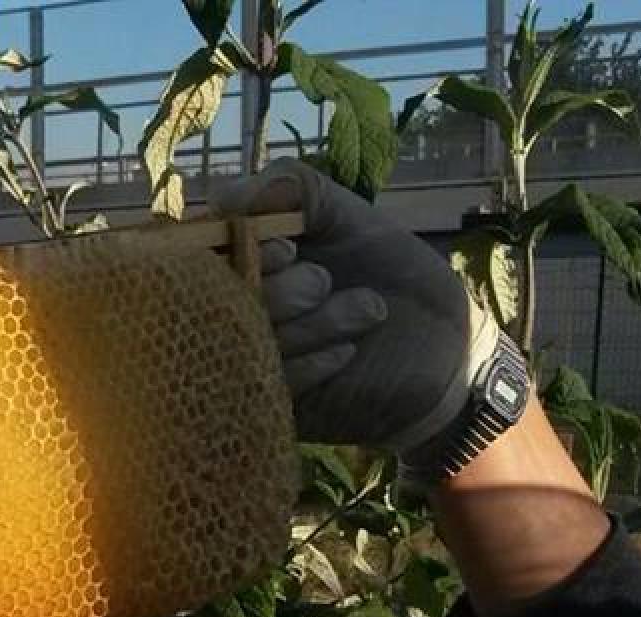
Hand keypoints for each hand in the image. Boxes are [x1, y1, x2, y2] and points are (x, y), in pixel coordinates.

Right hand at [212, 159, 502, 453]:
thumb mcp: (351, 216)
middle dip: (277, 289)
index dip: (234, 247)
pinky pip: (269, 382)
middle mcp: (233, 309)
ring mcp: (249, 359)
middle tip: (325, 281)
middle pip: (211, 301)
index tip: (289, 246)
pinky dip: (313, 361)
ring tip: (366, 310)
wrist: (447, 350)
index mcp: (242, 258)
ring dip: (312, 322)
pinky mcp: (272, 404)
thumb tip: (229, 198)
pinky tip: (349, 352)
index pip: (194, 249)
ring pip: (246, 341)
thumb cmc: (394, 275)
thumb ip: (295, 189)